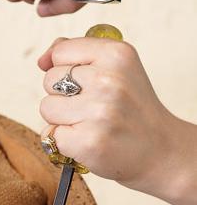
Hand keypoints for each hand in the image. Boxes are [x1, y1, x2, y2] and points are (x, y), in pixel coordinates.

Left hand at [39, 37, 196, 204]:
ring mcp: (98, 112)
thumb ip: (78, 55)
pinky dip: (63, 141)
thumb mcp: (117, 68)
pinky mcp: (87, 142)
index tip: (87, 83)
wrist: (161, 151)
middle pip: (49, 80)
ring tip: (89, 124)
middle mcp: (108, 80)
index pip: (60, 52)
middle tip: (93, 107)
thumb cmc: (132, 110)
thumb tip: (42, 60)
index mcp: (116, 55)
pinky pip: (49, 134)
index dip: (66, 70)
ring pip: (47, 107)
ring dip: (61, 119)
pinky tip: (86, 141)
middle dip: (63, 95)